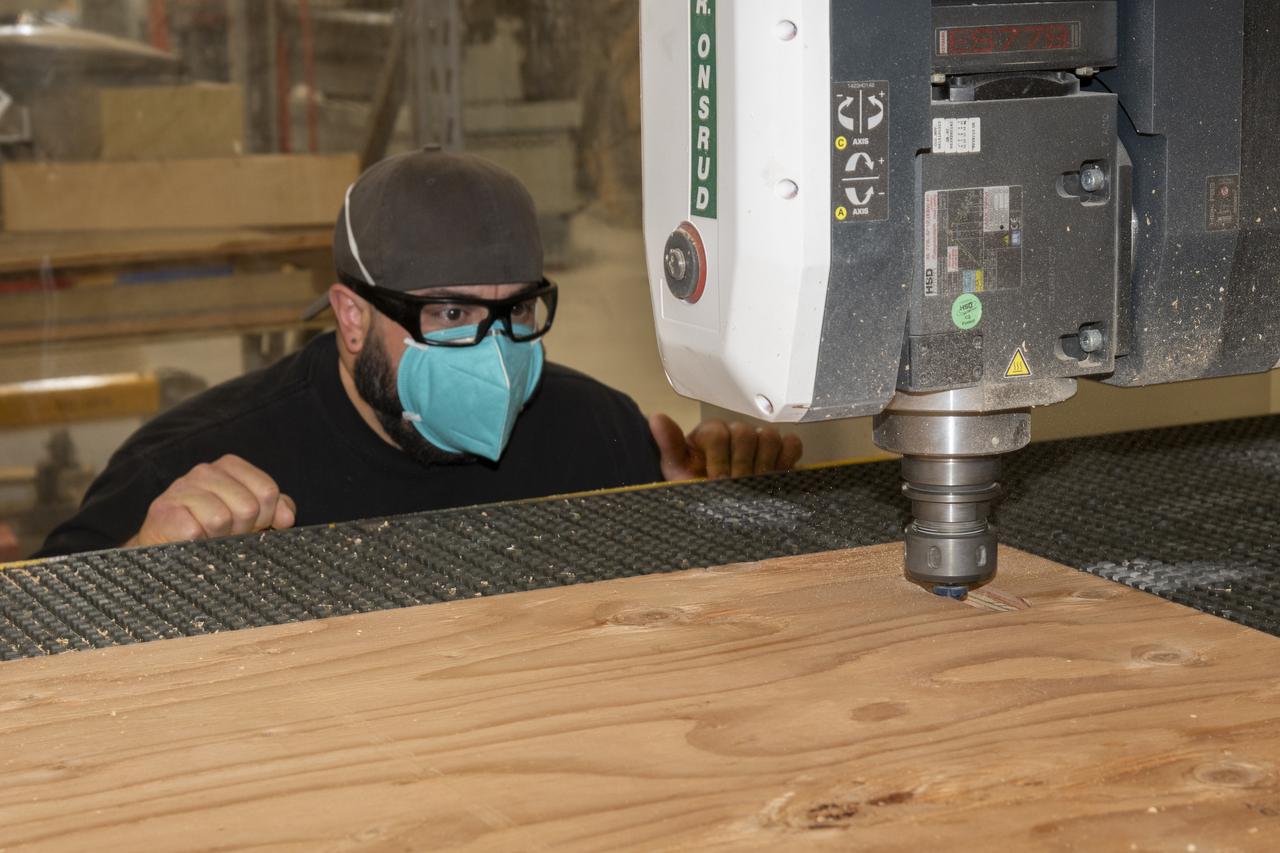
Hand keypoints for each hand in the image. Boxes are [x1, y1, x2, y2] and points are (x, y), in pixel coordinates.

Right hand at [125, 454, 296, 547]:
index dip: (266, 516)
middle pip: (248, 507)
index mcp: (230, 466)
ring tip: (209, 537)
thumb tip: (287, 517)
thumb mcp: (250, 515)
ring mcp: (181, 488)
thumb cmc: (214, 528)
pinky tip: (191, 541)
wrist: (166, 545)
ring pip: (221, 519)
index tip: (254, 525)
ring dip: (219, 538)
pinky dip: (198, 544)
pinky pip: (196, 532)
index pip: (267, 491)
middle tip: (228, 534)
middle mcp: (205, 471)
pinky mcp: (163, 511)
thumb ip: (275, 508)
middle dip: (243, 530)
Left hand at [648, 414, 802, 481]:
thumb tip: (656, 418)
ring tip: (756, 483)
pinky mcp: (781, 452)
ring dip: (764, 463)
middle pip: (746, 434)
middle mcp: (736, 433)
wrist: (718, 511)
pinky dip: (788, 458)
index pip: (719, 432)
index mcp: (711, 433)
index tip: (717, 482)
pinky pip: (791, 444)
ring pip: (770, 436)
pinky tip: (777, 475)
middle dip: (741, 465)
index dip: (719, 459)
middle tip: (737, 486)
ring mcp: (759, 441)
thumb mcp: (677, 471)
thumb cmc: (697, 488)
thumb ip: (669, 445)